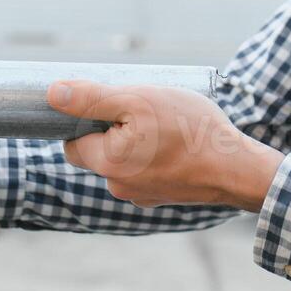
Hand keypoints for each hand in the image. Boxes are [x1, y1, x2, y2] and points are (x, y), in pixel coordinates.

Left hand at [47, 80, 284, 212]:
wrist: (237, 168)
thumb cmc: (189, 130)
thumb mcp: (138, 100)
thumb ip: (92, 99)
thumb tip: (52, 94)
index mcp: (106, 165)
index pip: (72, 142)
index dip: (85, 118)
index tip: (109, 102)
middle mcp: (119, 187)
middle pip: (99, 151)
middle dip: (113, 127)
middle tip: (142, 108)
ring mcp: (143, 195)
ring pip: (124, 160)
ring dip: (136, 140)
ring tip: (165, 123)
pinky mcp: (164, 197)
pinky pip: (146, 170)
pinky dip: (155, 155)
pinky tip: (177, 141)